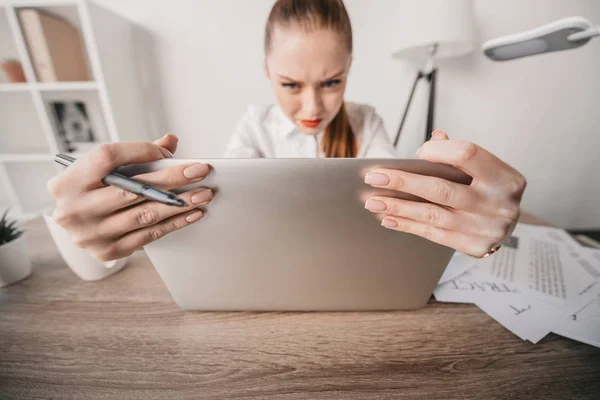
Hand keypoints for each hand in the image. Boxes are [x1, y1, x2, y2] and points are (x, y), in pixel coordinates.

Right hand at [47, 134, 213, 261]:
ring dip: (180, 204)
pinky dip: (174, 223)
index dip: (140, 151)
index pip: (107, 158)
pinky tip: (193, 213)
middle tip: (200, 172)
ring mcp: (90, 234)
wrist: (78, 226)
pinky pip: (149, 235)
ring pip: (144, 214)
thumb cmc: (94, 190)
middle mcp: (75, 208)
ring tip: (204, 194)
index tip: (168, 153)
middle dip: (172, 179)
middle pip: (132, 189)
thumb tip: (171, 141)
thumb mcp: (104, 170)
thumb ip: (136, 154)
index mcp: (68, 180)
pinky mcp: (107, 251)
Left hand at [363, 130, 526, 256]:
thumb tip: (435, 139)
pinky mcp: (473, 246)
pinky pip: (433, 234)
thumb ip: (458, 154)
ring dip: (398, 207)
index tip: (416, 153)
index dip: (438, 151)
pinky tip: (388, 218)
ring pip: (432, 215)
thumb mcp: (485, 168)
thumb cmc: (490, 189)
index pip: (467, 155)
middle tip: (375, 178)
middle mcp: (498, 204)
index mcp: (504, 177)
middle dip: (403, 183)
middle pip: (441, 189)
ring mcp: (486, 228)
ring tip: (373, 201)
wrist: (509, 224)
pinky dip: (408, 225)